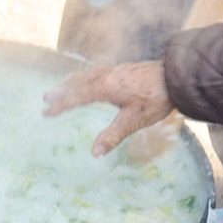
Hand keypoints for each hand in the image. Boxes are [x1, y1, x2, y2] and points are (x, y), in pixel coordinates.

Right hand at [43, 60, 173, 156]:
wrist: (176, 77)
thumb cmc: (156, 99)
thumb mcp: (134, 120)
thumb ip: (113, 136)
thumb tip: (94, 153)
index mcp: (105, 88)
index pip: (77, 97)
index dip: (61, 105)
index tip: (46, 111)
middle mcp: (107, 76)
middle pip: (79, 83)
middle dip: (62, 90)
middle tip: (46, 97)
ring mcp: (116, 70)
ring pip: (88, 74)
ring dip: (74, 81)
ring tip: (64, 83)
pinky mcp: (125, 69)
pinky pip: (98, 71)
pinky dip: (87, 75)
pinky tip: (93, 77)